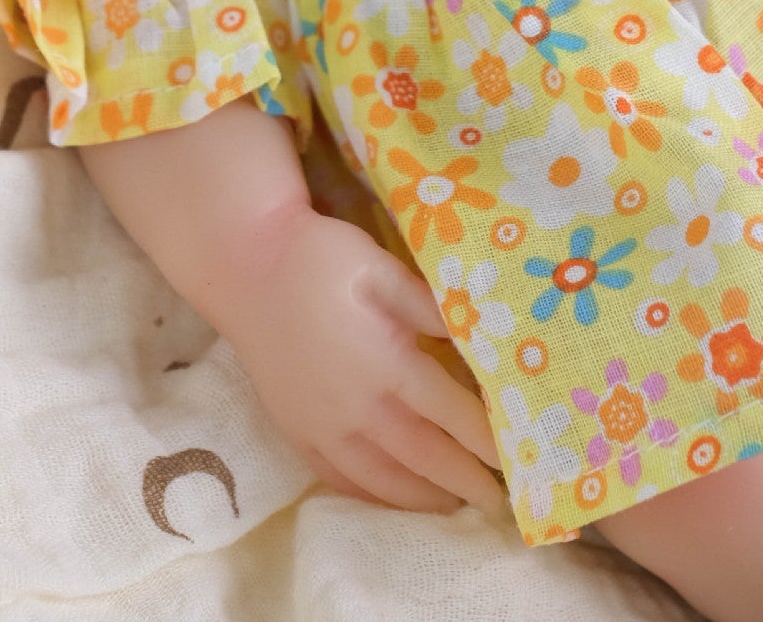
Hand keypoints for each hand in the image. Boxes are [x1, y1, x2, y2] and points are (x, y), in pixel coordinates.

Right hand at [219, 205, 506, 517]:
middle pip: (424, 457)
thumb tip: (479, 335)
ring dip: (424, 497)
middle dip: (466, 481)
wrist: (242, 265)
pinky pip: (340, 478)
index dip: (487, 440)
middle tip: (500, 501)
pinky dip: (373, 495)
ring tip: (457, 505)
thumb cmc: (318, 257)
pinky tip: (392, 496)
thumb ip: (429, 306)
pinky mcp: (296, 430)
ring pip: (383, 478)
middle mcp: (357, 407)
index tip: (519, 457)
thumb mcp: (379, 265)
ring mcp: (322, 426)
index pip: (451, 414)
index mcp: (385, 363)